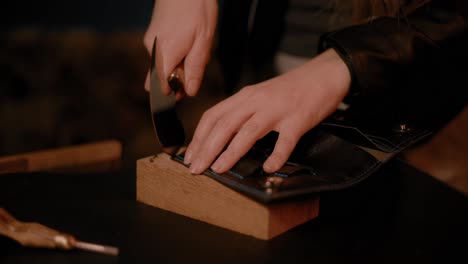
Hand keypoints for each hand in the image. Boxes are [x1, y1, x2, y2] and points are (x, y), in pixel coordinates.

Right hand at [143, 0, 217, 96]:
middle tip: (193, 71)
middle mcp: (152, 50)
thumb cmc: (197, 8)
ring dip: (177, 66)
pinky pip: (161, 54)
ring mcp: (150, 41)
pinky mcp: (152, 35)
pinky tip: (187, 42)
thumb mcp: (203, 41)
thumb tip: (190, 92)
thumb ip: (195, 69)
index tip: (185, 91)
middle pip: (158, 79)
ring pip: (161, 66)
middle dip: (174, 81)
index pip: (159, 87)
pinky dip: (174, 55)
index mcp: (165, 54)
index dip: (173, 93)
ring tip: (194, 50)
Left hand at [184, 49, 351, 173]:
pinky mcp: (298, 120)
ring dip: (230, 152)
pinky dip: (276, 156)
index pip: (214, 115)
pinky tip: (268, 167)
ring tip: (218, 169)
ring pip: (247, 132)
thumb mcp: (260, 95)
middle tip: (196, 168)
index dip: (199, 136)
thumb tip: (222, 136)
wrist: (323, 75)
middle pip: (224, 125)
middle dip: (207, 148)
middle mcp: (257, 101)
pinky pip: (285, 141)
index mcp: (246, 96)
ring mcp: (277, 110)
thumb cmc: (291, 89)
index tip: (190, 154)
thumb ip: (243, 112)